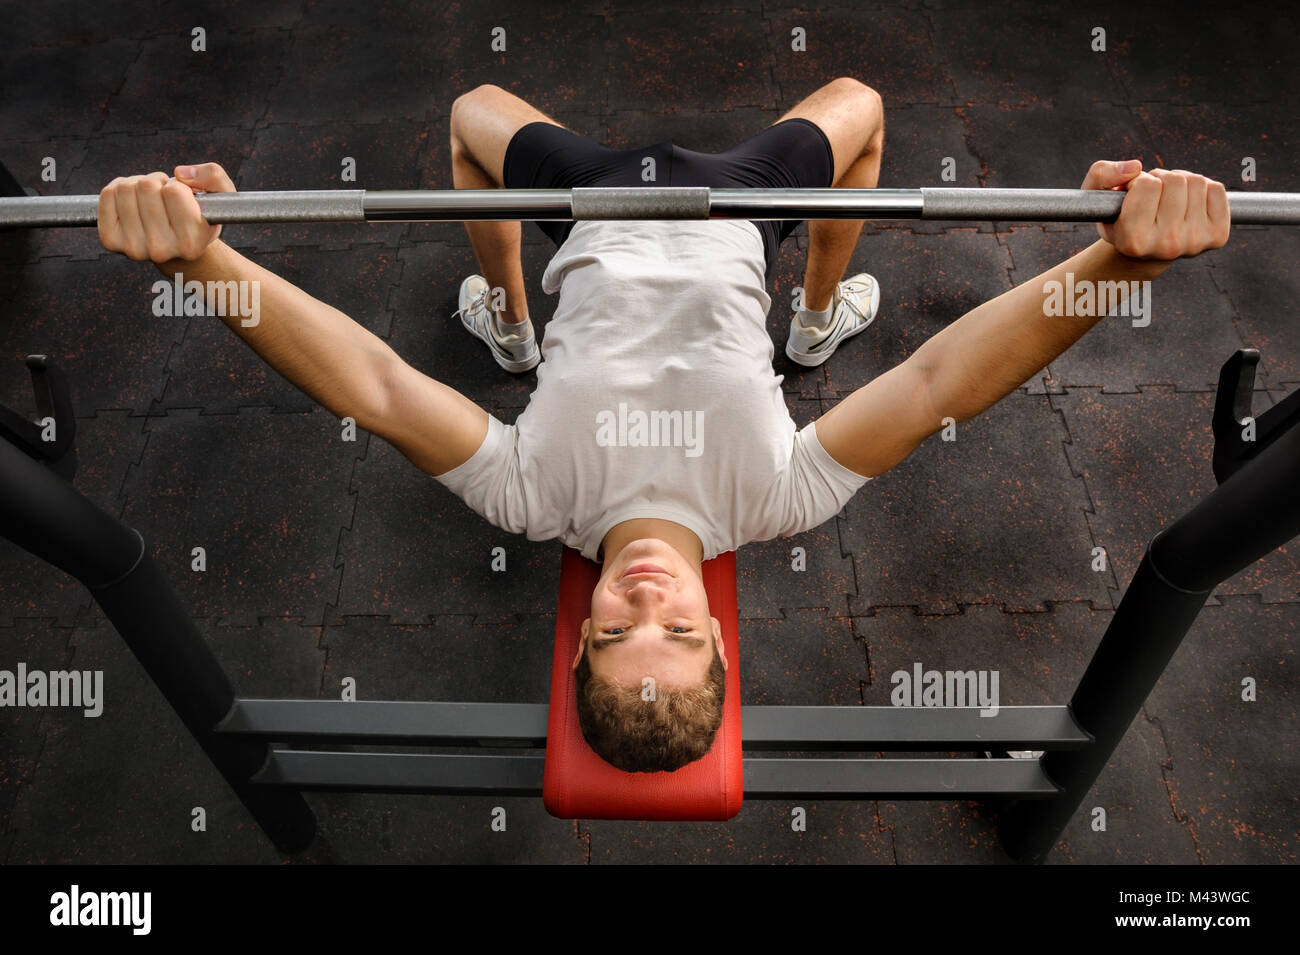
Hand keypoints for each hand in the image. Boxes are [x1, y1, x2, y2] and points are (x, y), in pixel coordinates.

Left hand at [97, 163, 235, 263]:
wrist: (177, 250)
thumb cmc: (199, 218)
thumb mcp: (221, 197)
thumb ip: (214, 176)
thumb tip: (180, 173)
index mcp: (191, 243)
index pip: (174, 192)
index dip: (179, 186)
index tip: (183, 198)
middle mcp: (160, 250)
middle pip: (147, 186)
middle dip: (157, 182)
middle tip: (164, 197)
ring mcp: (132, 248)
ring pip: (125, 188)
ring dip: (138, 184)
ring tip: (150, 199)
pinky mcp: (110, 241)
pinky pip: (107, 195)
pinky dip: (119, 188)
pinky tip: (132, 201)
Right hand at [1082, 160, 1229, 259]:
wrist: (1144, 254)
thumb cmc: (1119, 219)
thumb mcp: (1095, 197)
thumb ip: (1101, 174)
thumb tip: (1135, 166)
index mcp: (1134, 240)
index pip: (1147, 184)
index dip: (1138, 182)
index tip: (1133, 196)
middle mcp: (1166, 245)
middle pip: (1174, 180)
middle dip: (1161, 179)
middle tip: (1154, 197)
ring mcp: (1195, 243)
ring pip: (1196, 181)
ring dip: (1181, 182)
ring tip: (1169, 199)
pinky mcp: (1217, 236)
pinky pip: (1217, 189)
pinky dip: (1202, 189)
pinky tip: (1188, 204)